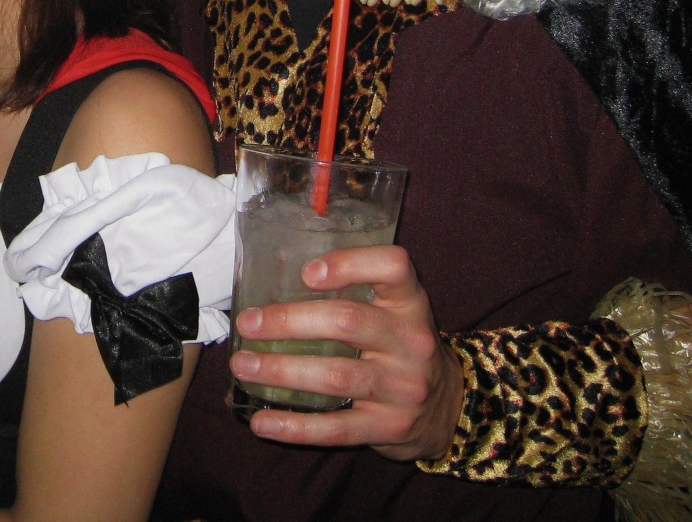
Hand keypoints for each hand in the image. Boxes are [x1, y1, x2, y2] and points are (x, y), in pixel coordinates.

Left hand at [230, 245, 463, 462]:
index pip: (393, 266)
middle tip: (248, 323)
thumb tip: (270, 281)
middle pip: (348, 321)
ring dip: (282, 371)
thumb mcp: (394, 311)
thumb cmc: (400, 346)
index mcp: (410, 302)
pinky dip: (296, 426)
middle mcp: (411, 341)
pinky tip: (263, 421)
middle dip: (289, 321)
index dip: (349, 263)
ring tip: (243, 366)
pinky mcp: (391, 427)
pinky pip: (338, 428)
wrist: (447, 406)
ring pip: (336, 375)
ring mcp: (403, 387)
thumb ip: (353, 292)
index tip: (306, 272)